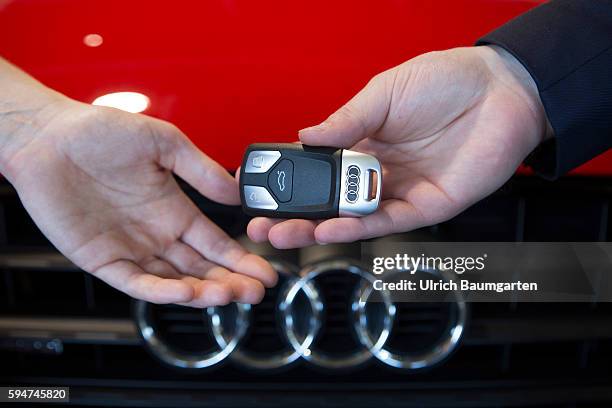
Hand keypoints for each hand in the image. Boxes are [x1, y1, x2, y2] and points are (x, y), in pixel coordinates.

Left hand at [2, 98, 276, 306]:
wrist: (49, 137)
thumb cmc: (100, 132)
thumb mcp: (163, 142)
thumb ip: (200, 169)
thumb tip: (237, 192)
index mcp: (175, 210)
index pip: (215, 244)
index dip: (241, 259)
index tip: (266, 272)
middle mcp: (157, 234)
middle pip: (201, 268)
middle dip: (231, 282)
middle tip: (255, 292)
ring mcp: (131, 249)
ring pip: (174, 280)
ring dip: (202, 291)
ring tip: (228, 294)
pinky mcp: (103, 259)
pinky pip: (137, 282)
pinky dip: (163, 291)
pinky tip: (187, 293)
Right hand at [248, 46, 549, 247]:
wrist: (502, 88)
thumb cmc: (447, 81)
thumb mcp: (385, 93)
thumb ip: (346, 120)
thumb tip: (304, 136)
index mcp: (365, 143)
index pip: (319, 171)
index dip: (291, 183)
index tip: (262, 192)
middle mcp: (379, 172)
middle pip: (331, 203)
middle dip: (295, 217)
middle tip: (262, 228)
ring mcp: (402, 191)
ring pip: (354, 219)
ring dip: (319, 229)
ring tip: (285, 234)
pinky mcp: (428, 207)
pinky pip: (388, 222)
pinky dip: (358, 229)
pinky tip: (331, 230)